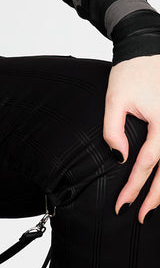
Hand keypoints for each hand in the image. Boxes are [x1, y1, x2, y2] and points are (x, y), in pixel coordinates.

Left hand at [103, 54, 159, 223]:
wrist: (148, 50)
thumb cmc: (131, 72)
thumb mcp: (115, 98)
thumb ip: (113, 129)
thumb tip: (119, 158)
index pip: (147, 164)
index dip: (134, 187)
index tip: (123, 205)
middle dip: (155, 198)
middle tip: (140, 217)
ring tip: (153, 207)